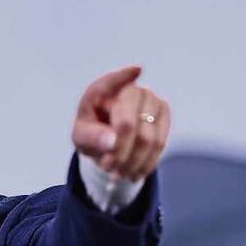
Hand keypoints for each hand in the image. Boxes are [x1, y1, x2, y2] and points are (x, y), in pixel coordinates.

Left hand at [72, 65, 170, 181]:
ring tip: (118, 175)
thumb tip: (111, 141)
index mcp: (101, 90)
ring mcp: (150, 98)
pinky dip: (146, 163)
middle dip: (119, 153)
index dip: (123, 77)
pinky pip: (160, 143)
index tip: (136, 70)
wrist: (109, 143)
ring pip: (148, 139)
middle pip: (128, 125)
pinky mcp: (164, 113)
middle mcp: (129, 89)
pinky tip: (135, 172)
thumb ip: (92, 138)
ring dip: (132, 163)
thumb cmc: (92, 134)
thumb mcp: (81, 137)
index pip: (111, 82)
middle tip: (108, 170)